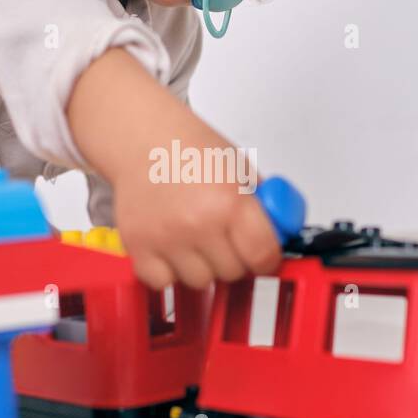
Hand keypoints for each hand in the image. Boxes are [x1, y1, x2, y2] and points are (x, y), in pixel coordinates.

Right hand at [113, 152, 282, 290]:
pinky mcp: (137, 246)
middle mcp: (199, 223)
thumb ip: (262, 206)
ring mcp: (166, 238)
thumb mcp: (241, 169)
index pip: (263, 256)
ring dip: (201, 266)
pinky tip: (169, 247)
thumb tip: (280, 236)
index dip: (266, 259)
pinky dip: (167, 272)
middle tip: (222, 237)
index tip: (261, 256)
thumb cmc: (189, 147)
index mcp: (230, 201)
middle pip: (232, 273)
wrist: (141, 136)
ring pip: (199, 282)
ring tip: (192, 237)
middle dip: (233, 259)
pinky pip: (162, 282)